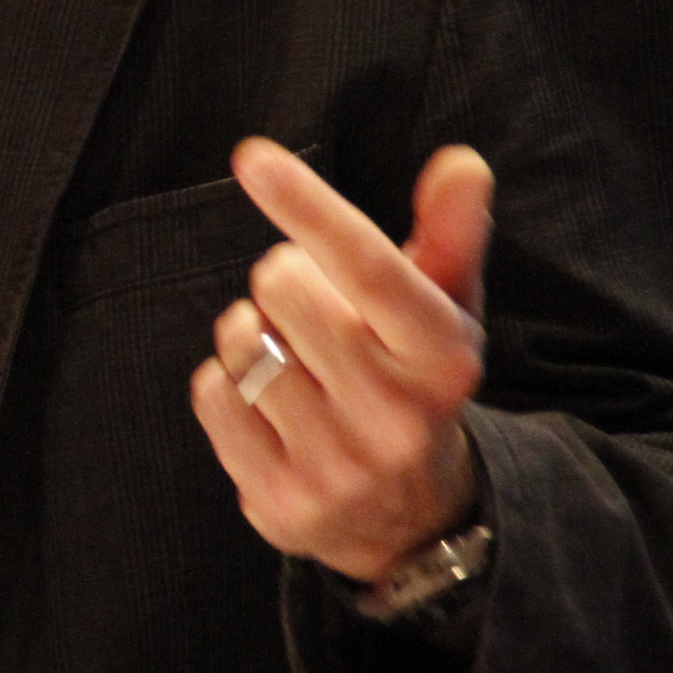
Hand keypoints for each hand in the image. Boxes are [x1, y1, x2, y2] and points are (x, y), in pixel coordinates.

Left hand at [190, 140, 491, 582]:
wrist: (409, 516)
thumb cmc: (414, 378)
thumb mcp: (446, 309)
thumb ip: (450, 232)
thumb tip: (461, 162)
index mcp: (442, 357)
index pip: (368, 266)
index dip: (308, 204)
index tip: (252, 156)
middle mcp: (395, 416)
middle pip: (283, 286)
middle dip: (286, 279)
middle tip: (316, 310)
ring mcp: (336, 466)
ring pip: (240, 339)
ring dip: (251, 330)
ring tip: (293, 355)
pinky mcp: (280, 501)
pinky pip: (211, 393)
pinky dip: (225, 380)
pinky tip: (267, 401)